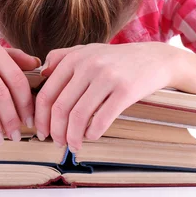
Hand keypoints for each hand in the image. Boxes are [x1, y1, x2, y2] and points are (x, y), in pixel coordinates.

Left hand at [34, 42, 181, 151]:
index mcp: (75, 58)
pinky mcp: (126, 91)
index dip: (41, 118)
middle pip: (61, 108)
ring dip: (73, 137)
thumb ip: (62, 57)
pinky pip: (102, 119)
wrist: (154, 58)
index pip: (47, 93)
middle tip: (57, 142)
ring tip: (73, 145)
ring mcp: (107, 78)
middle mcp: (88, 66)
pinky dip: (92, 134)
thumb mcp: (88, 50)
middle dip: (56, 132)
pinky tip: (91, 136)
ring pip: (79, 116)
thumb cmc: (117, 59)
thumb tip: (41, 75)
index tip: (41, 131)